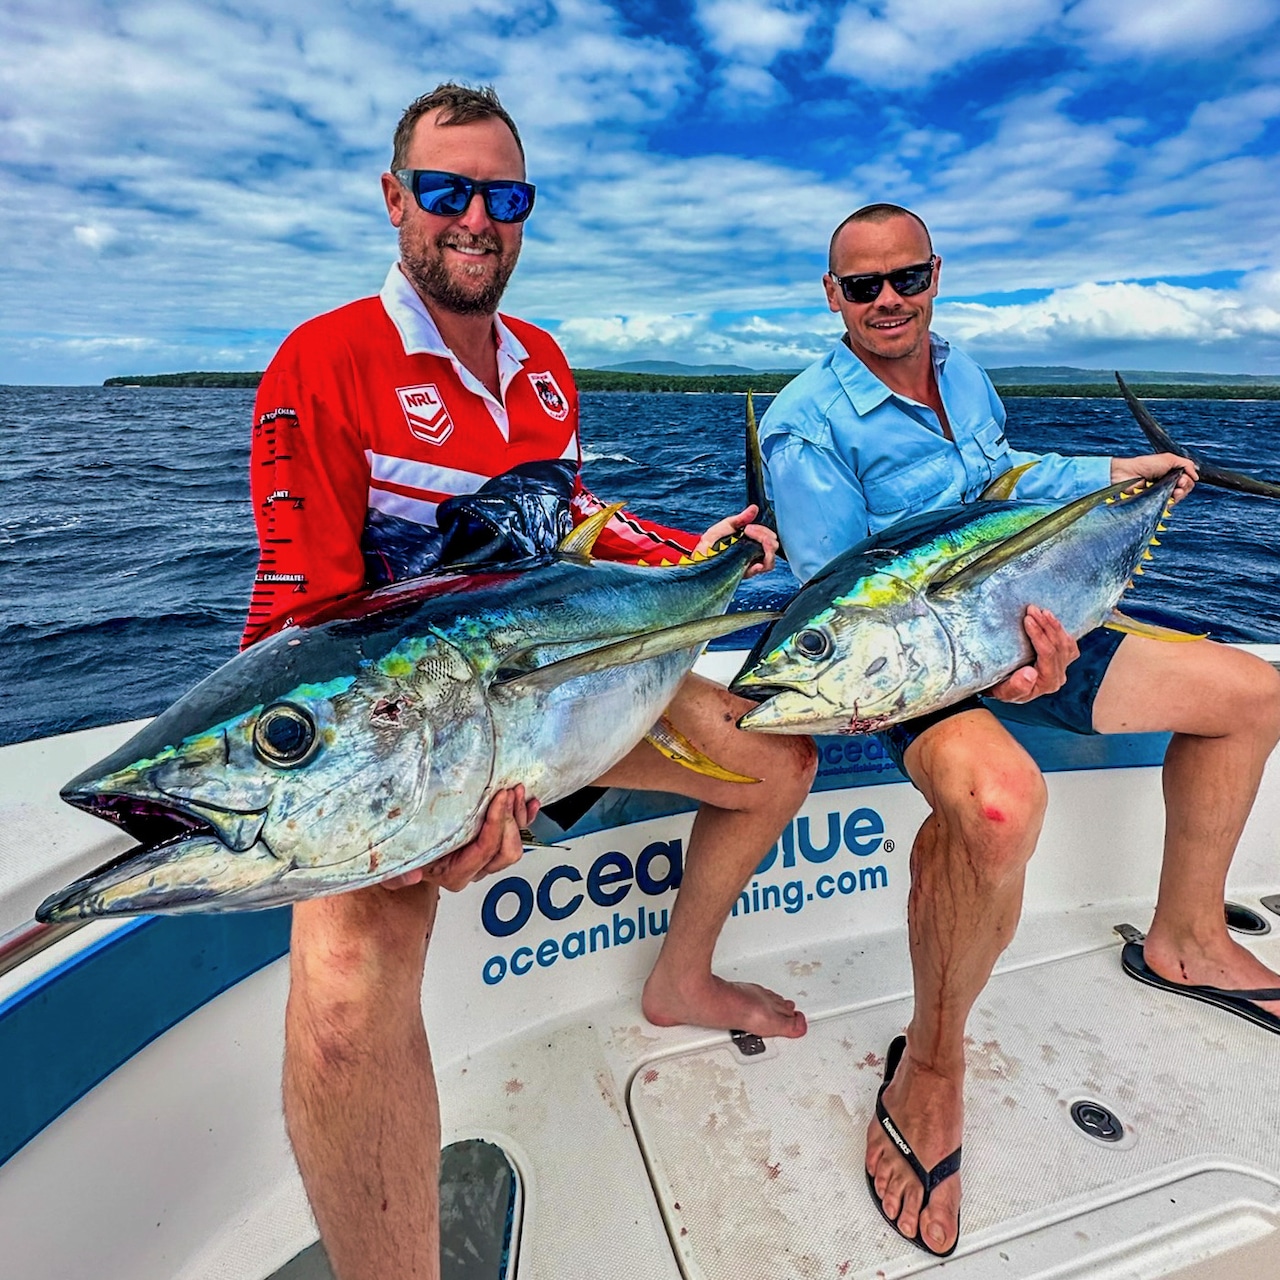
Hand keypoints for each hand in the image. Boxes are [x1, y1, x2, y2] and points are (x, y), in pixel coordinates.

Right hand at [382, 785, 538, 892]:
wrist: (403, 852)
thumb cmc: (400, 853)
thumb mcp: (390, 865)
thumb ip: (395, 876)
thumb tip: (410, 877)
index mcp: (454, 873)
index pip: (485, 850)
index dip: (496, 823)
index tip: (498, 797)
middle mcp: (474, 868)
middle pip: (507, 850)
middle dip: (510, 819)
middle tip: (506, 792)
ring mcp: (485, 858)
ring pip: (514, 842)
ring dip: (518, 816)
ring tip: (514, 791)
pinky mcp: (490, 846)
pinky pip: (516, 835)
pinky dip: (524, 818)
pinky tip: (528, 804)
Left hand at [694, 504, 777, 575]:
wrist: (700, 553)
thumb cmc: (712, 541)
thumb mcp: (728, 525)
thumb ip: (742, 518)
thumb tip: (754, 508)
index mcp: (752, 541)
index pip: (769, 538)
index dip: (764, 532)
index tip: (748, 527)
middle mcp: (754, 554)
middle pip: (772, 549)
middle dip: (766, 538)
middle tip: (750, 531)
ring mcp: (750, 564)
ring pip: (770, 561)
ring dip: (767, 549)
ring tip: (759, 541)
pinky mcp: (744, 573)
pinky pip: (759, 571)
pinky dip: (760, 564)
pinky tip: (753, 557)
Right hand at [988, 606, 1077, 703]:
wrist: (1002, 687)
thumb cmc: (1001, 688)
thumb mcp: (1003, 691)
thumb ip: (1016, 687)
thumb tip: (1031, 674)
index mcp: (1047, 683)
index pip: (1048, 655)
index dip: (1039, 636)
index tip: (1027, 620)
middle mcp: (1059, 676)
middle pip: (1059, 646)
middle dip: (1045, 625)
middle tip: (1032, 610)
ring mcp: (1062, 667)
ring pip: (1066, 643)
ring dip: (1054, 625)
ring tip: (1041, 611)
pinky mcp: (1062, 659)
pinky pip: (1068, 643)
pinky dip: (1060, 630)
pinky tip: (1050, 619)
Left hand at [1110, 453, 1197, 503]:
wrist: (1128, 475)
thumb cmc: (1145, 465)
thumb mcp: (1169, 459)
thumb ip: (1186, 464)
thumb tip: (1196, 476)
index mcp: (1171, 470)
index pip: (1188, 479)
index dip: (1188, 480)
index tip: (1183, 478)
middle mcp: (1167, 481)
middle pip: (1185, 488)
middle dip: (1185, 487)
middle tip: (1179, 484)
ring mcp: (1161, 490)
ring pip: (1178, 497)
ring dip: (1180, 495)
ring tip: (1175, 493)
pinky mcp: (1154, 499)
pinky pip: (1167, 504)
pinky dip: (1171, 503)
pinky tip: (1169, 501)